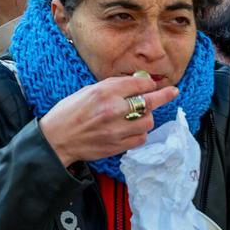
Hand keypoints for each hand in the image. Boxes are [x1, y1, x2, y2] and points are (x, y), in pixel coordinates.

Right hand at [38, 75, 178, 167]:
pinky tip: (131, 129)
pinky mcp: (117, 146)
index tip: (150, 83)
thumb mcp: (87, 91)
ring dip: (146, 117)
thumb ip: (111, 87)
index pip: (138, 84)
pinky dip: (140, 133)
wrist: (57, 139)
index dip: (147, 82)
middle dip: (164, 95)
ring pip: (147, 122)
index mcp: (104, 92)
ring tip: (136, 115)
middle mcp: (113, 110)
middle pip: (149, 102)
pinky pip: (140, 139)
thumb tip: (134, 83)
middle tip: (173, 91)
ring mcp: (116, 130)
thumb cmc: (68, 112)